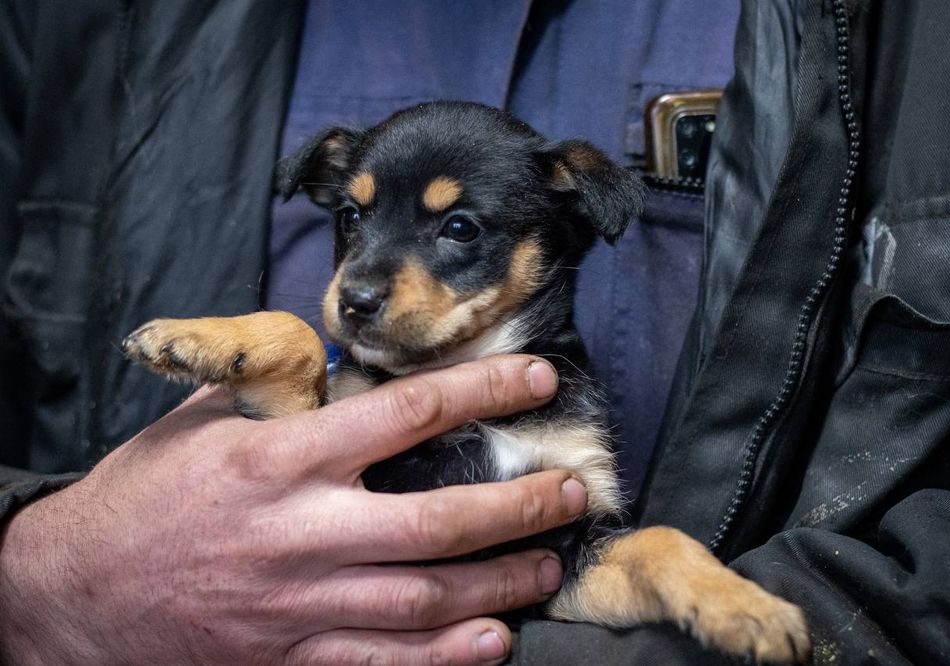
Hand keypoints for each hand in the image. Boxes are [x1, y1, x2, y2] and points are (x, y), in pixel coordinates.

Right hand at [0, 355, 585, 664]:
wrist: (71, 594)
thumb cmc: (143, 495)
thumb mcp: (204, 421)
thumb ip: (281, 392)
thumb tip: (351, 362)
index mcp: (280, 459)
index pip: (405, 415)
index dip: (481, 393)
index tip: (536, 382)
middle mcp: (300, 534)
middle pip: (436, 522)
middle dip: (519, 508)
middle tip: (570, 494)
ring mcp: (298, 606)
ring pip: (424, 600)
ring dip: (500, 583)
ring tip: (550, 565)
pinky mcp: (287, 658)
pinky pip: (380, 665)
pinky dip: (443, 659)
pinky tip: (492, 643)